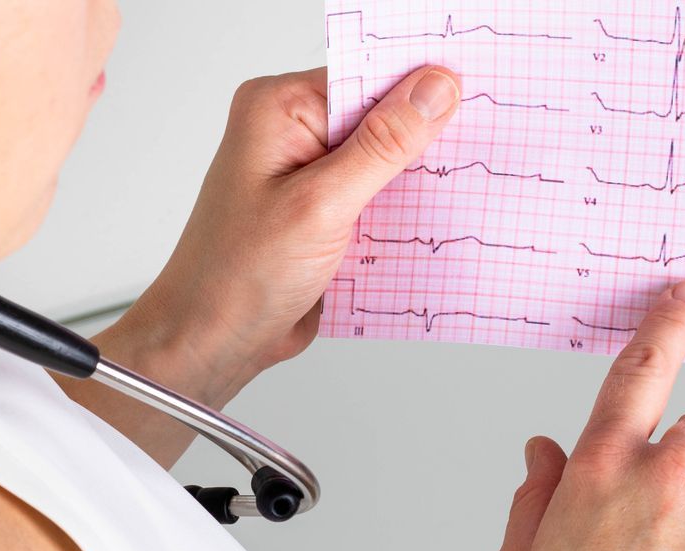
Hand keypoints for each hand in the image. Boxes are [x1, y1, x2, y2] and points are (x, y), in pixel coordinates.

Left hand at [119, 65, 462, 399]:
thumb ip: (382, 146)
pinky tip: (427, 226)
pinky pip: (379, 199)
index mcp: (280, 108)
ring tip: (452, 197)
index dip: (420, 88)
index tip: (470, 102)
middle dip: (422, 140)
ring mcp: (310, 174)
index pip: (367, 76)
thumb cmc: (237, 275)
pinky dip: (403, 213)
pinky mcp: (326, 212)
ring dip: (415, 183)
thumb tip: (433, 90)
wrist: (214, 341)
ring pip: (386, 162)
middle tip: (470, 158)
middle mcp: (293, 132)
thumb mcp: (321, 204)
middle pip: (380, 116)